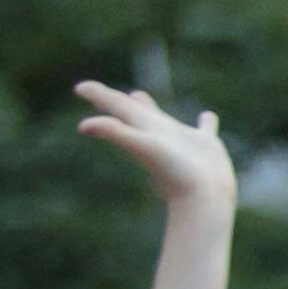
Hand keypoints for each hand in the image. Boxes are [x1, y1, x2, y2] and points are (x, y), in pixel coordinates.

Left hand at [71, 83, 231, 214]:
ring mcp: (183, 141)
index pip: (117, 106)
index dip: (98, 95)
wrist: (204, 200)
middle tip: (103, 94)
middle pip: (132, 111)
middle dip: (117, 101)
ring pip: (164, 120)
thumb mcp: (143, 147)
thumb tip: (83, 126)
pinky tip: (208, 117)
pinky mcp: (207, 147)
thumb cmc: (174, 174)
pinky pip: (205, 130)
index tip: (79, 88)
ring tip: (138, 96)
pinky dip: (206, 122)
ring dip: (150, 107)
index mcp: (143, 129)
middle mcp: (159, 133)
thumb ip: (115, 132)